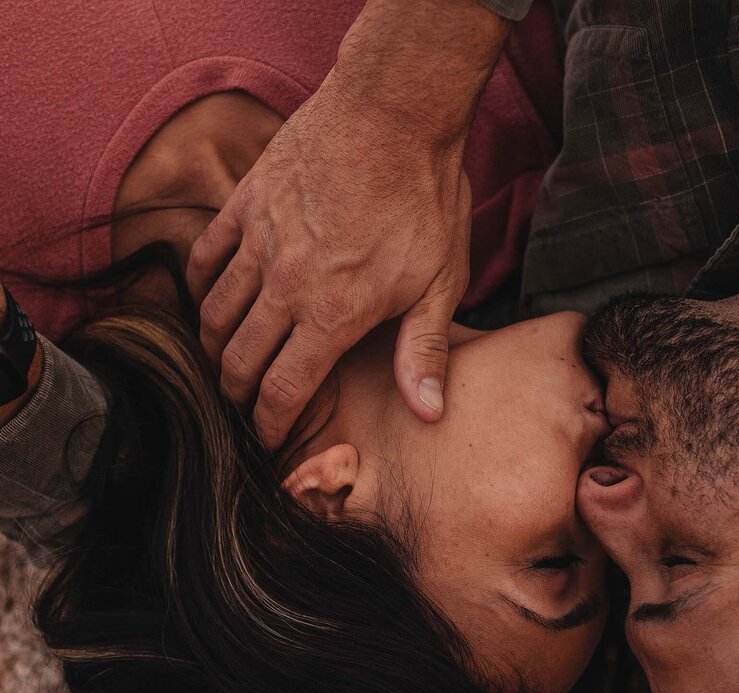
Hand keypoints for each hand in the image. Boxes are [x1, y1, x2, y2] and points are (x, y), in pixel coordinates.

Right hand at [186, 0, 508, 448]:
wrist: (393, 111)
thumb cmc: (425, 198)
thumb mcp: (442, 281)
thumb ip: (423, 350)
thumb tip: (427, 413)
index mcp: (333, 313)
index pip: (282, 389)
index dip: (268, 424)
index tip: (266, 440)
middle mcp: (284, 284)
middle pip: (238, 358)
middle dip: (235, 394)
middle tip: (244, 407)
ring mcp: (257, 241)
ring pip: (214, 313)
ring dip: (214, 347)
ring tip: (225, 363)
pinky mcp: (245, 204)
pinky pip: (206, 257)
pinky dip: (202, 287)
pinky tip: (213, 301)